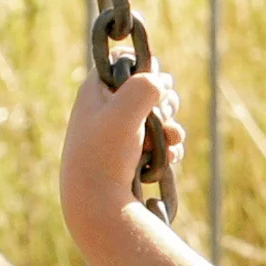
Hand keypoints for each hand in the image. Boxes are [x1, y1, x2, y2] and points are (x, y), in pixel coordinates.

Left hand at [61, 67, 183, 226]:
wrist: (97, 204)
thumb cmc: (104, 156)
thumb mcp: (123, 113)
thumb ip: (144, 87)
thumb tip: (160, 80)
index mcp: (95, 92)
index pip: (121, 60)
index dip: (143, 67)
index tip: (154, 81)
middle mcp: (105, 109)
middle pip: (146, 88)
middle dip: (164, 102)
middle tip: (163, 114)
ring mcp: (118, 133)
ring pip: (156, 117)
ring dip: (170, 128)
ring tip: (169, 142)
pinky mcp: (130, 155)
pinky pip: (159, 142)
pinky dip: (168, 148)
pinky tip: (168, 158)